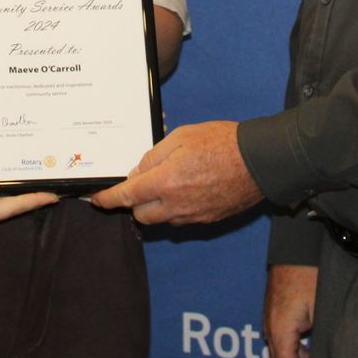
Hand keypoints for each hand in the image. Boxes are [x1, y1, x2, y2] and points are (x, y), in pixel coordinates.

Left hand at [89, 121, 263, 224]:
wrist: (260, 162)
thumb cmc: (222, 143)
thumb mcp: (181, 137)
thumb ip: (154, 156)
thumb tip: (138, 172)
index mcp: (166, 182)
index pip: (127, 196)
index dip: (108, 199)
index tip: (98, 200)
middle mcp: (176, 205)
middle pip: (141, 214)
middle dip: (134, 201)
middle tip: (140, 183)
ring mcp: (193, 216)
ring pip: (161, 219)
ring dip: (155, 206)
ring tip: (166, 184)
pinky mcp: (207, 220)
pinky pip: (181, 219)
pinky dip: (175, 209)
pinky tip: (185, 190)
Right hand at [264, 265, 316, 357]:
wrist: (297, 245)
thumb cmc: (309, 273)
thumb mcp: (321, 310)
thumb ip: (319, 340)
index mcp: (280, 330)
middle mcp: (270, 326)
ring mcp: (271, 317)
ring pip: (281, 350)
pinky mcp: (276, 310)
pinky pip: (282, 337)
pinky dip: (295, 349)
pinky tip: (310, 352)